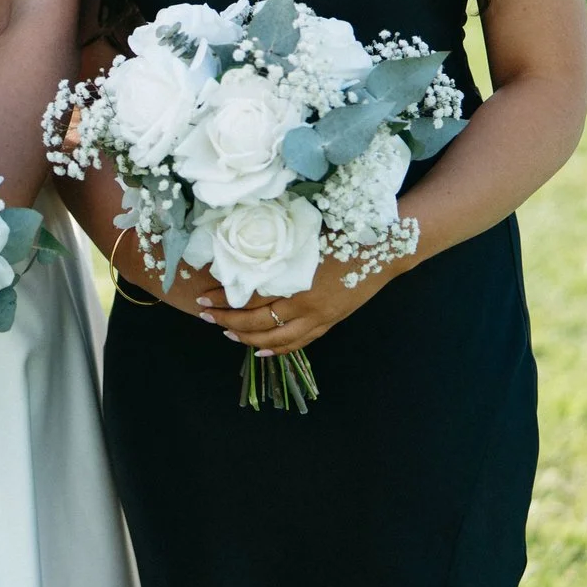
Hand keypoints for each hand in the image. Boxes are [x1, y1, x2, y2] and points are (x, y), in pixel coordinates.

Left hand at [194, 255, 404, 355]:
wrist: (382, 250)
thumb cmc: (342, 235)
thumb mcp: (304, 237)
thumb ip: (277, 248)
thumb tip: (244, 250)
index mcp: (294, 278)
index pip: (250, 296)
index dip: (225, 299)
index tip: (204, 296)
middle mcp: (304, 304)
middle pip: (258, 321)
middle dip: (228, 320)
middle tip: (206, 316)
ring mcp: (319, 318)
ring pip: (276, 339)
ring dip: (249, 339)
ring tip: (226, 332)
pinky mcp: (329, 323)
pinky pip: (299, 343)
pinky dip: (278, 349)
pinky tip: (261, 351)